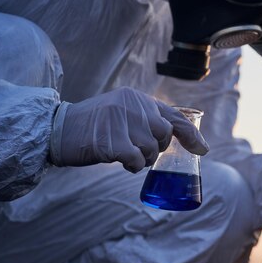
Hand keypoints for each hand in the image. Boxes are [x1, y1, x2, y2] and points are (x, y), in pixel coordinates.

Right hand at [50, 87, 208, 172]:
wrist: (58, 129)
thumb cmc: (94, 126)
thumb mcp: (123, 113)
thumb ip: (146, 119)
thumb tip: (179, 137)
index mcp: (137, 97)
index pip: (173, 115)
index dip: (191, 134)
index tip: (203, 149)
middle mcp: (132, 105)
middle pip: (164, 134)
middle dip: (157, 148)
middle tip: (139, 149)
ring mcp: (121, 121)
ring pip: (151, 149)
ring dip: (142, 158)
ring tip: (124, 153)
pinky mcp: (111, 140)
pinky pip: (136, 160)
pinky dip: (132, 165)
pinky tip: (120, 161)